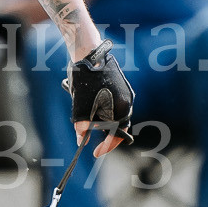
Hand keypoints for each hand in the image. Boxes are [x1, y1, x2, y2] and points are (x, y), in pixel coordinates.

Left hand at [67, 40, 134, 156]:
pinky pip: (114, 103)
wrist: (88, 54)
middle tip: (91, 140)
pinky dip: (104, 109)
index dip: (107, 146)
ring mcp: (126, 92)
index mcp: (122, 109)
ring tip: (87, 119)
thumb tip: (81, 141)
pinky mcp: (120, 85)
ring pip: (115, 114)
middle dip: (104, 134)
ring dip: (102, 120)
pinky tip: (92, 107)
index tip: (96, 152)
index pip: (118, 135)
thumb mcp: (80, 108)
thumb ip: (82, 126)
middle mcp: (128, 101)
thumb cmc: (84, 81)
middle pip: (118, 126)